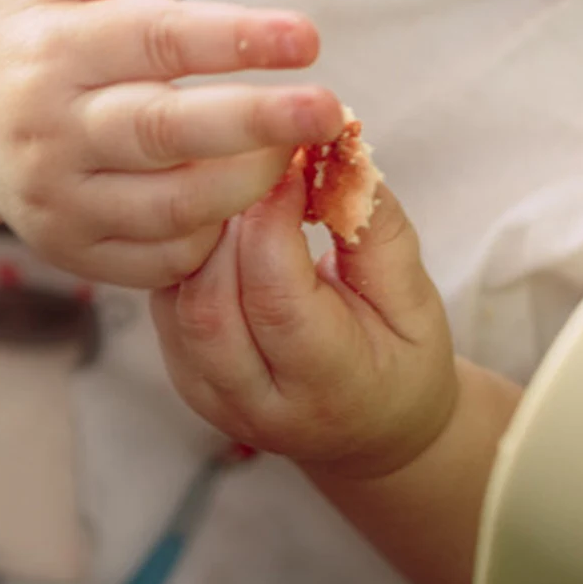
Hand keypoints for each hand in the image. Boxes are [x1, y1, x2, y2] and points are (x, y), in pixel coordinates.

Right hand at [0, 0, 345, 287]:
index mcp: (47, 51)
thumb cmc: (17, 25)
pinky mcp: (73, 254)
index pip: (151, 42)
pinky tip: (262, 204)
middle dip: (254, 122)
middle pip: (163, 129)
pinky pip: (160, 259)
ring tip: (308, 153)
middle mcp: (46, 130)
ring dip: (247, 182)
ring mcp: (57, 202)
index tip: (307, 34)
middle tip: (333, 109)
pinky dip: (216, 238)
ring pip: (169, 204)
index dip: (231, 38)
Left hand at [151, 159, 457, 476]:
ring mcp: (211, 395)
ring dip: (204, 236)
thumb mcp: (415, 299)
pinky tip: (219, 225)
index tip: (289, 161)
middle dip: (230, 223)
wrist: (372, 429)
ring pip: (178, 302)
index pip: (278, 300)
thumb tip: (337, 154)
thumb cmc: (401, 357)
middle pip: (213, 304)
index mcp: (330, 388)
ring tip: (237, 189)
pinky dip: (188, 255)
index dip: (275, 220)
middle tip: (254, 165)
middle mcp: (259, 404)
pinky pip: (166, 303)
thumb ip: (376, 230)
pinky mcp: (184, 376)